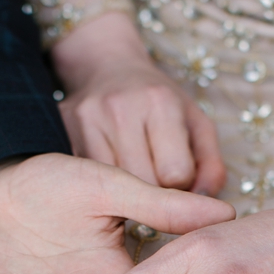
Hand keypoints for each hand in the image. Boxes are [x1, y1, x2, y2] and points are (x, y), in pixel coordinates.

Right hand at [53, 12, 225, 194]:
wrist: (107, 67)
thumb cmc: (159, 103)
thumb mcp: (196, 124)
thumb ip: (210, 166)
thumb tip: (204, 206)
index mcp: (160, 102)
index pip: (175, 174)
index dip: (180, 185)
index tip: (175, 177)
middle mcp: (121, 108)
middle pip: (142, 184)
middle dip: (153, 193)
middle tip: (153, 182)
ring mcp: (87, 118)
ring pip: (111, 187)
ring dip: (125, 193)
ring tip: (131, 177)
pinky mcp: (63, 128)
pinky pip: (87, 179)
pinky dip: (100, 185)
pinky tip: (106, 175)